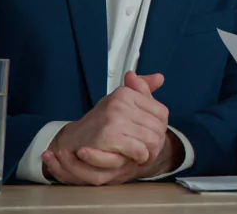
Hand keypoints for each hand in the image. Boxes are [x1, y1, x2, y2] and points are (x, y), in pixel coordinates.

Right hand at [43, 72, 169, 182]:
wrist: (74, 140)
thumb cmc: (101, 123)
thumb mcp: (122, 103)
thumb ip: (142, 91)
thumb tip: (160, 78)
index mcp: (126, 93)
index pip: (162, 112)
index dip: (160, 128)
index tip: (152, 135)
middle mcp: (120, 102)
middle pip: (158, 127)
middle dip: (157, 142)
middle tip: (149, 150)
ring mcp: (115, 118)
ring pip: (152, 139)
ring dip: (150, 152)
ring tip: (143, 155)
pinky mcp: (110, 136)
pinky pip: (139, 150)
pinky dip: (140, 158)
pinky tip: (134, 158)